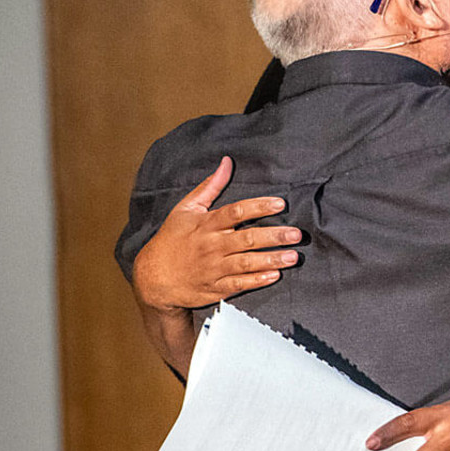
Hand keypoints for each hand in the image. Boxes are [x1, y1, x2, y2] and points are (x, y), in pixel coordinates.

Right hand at [132, 157, 298, 312]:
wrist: (153, 277)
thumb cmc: (172, 239)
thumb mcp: (186, 208)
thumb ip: (210, 186)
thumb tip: (227, 162)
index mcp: (205, 224)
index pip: (235, 212)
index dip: (258, 207)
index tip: (280, 204)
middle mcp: (211, 246)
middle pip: (246, 239)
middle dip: (273, 236)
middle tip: (296, 234)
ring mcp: (213, 269)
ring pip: (246, 263)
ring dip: (271, 260)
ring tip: (292, 256)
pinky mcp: (214, 288)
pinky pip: (238, 285)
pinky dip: (256, 281)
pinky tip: (274, 276)